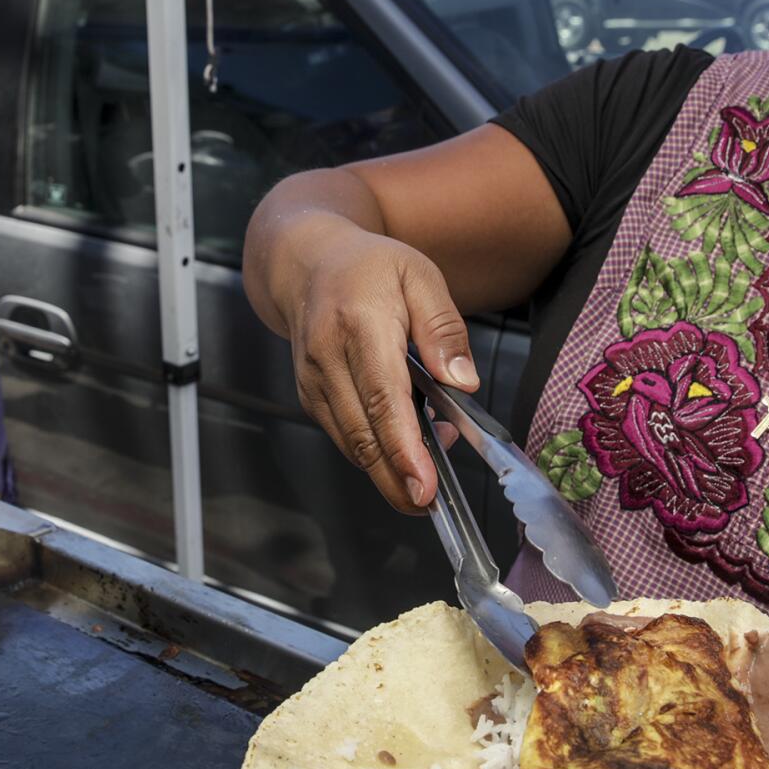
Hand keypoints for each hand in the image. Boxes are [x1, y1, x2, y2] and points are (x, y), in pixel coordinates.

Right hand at [284, 221, 478, 514]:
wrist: (305, 263)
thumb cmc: (369, 268)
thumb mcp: (420, 276)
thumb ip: (444, 328)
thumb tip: (463, 383)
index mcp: (360, 325)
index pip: (382, 398)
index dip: (404, 448)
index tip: (425, 485)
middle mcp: (327, 359)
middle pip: (363, 435)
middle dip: (397, 479)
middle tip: (433, 505)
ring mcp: (313, 382)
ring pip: (352, 444)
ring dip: (390, 469)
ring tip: (429, 474)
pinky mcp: (310, 397)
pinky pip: (345, 436)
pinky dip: (376, 452)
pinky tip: (407, 447)